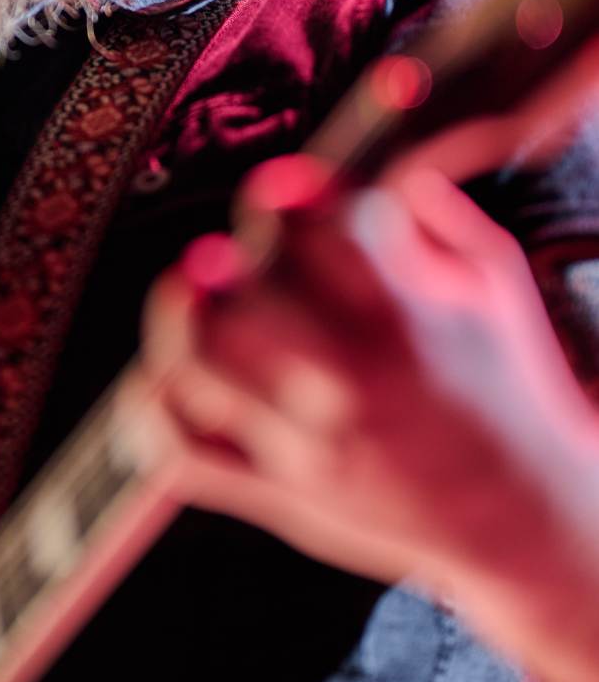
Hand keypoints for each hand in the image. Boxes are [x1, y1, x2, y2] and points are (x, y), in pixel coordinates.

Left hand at [128, 156, 598, 615]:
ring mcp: (310, 445)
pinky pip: (179, 451)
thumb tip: (362, 159)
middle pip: (239, 293)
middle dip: (228, 258)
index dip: (287, 195)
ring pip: (195, 361)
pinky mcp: (282, 498)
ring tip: (197, 299)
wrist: (530, 521)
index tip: (283, 191)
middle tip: (236, 258)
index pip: (316, 230)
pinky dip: (150, 406)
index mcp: (408, 318)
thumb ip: (426, 210)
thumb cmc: (509, 385)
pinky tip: (171, 375)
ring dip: (180, 316)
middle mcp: (352, 382)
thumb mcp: (493, 281)